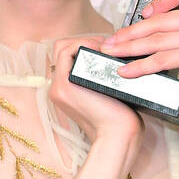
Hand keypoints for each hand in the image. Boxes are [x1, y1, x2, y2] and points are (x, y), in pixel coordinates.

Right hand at [49, 36, 143, 167]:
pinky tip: (100, 49)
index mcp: (67, 91)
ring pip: (62, 47)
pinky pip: (66, 51)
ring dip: (84, 41)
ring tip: (104, 47)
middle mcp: (58, 88)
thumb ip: (105, 80)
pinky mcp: (65, 84)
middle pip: (61, 49)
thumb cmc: (120, 121)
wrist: (118, 137)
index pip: (67, 57)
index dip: (85, 46)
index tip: (107, 49)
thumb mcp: (110, 96)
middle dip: (84, 41)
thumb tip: (116, 60)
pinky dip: (82, 44)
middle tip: (107, 46)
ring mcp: (59, 86)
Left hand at [96, 0, 178, 132]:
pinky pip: (161, 59)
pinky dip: (139, 66)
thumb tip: (147, 18)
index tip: (146, 13)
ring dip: (128, 47)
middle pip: (162, 19)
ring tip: (112, 53)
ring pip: (157, 39)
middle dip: (131, 31)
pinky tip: (126, 70)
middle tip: (112, 40)